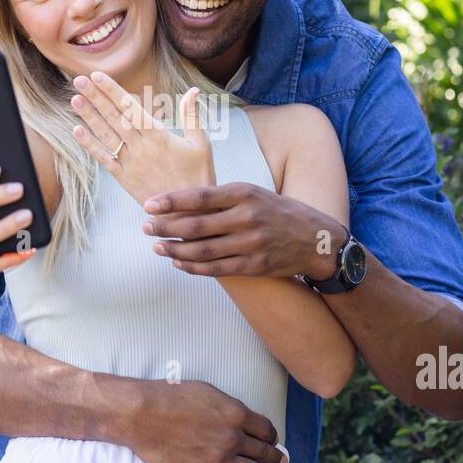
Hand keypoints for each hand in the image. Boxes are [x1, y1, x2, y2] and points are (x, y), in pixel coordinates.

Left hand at [70, 70, 214, 206]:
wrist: (188, 214)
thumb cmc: (198, 177)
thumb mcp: (202, 144)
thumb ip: (193, 115)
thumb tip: (194, 90)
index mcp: (159, 136)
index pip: (130, 107)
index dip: (112, 91)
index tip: (97, 76)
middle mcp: (141, 148)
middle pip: (114, 117)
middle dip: (96, 97)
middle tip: (78, 80)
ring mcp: (131, 163)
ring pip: (106, 135)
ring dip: (89, 116)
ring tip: (74, 99)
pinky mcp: (124, 179)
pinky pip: (104, 159)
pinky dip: (90, 145)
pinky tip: (77, 131)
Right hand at [128, 379, 291, 462]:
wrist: (142, 415)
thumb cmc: (170, 397)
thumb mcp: (207, 392)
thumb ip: (228, 406)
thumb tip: (241, 417)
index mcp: (235, 413)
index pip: (265, 429)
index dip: (272, 437)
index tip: (273, 442)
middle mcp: (233, 437)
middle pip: (263, 452)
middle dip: (276, 459)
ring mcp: (219, 458)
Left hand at [141, 182, 348, 277]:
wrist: (317, 240)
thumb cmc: (278, 212)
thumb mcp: (254, 193)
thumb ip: (223, 197)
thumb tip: (182, 200)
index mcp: (245, 193)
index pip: (200, 196)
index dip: (171, 201)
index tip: (148, 204)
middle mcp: (247, 218)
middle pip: (196, 225)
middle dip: (166, 227)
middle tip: (145, 228)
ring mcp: (251, 244)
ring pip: (203, 250)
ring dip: (175, 250)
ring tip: (157, 248)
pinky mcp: (254, 266)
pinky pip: (216, 269)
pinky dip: (194, 268)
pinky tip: (178, 263)